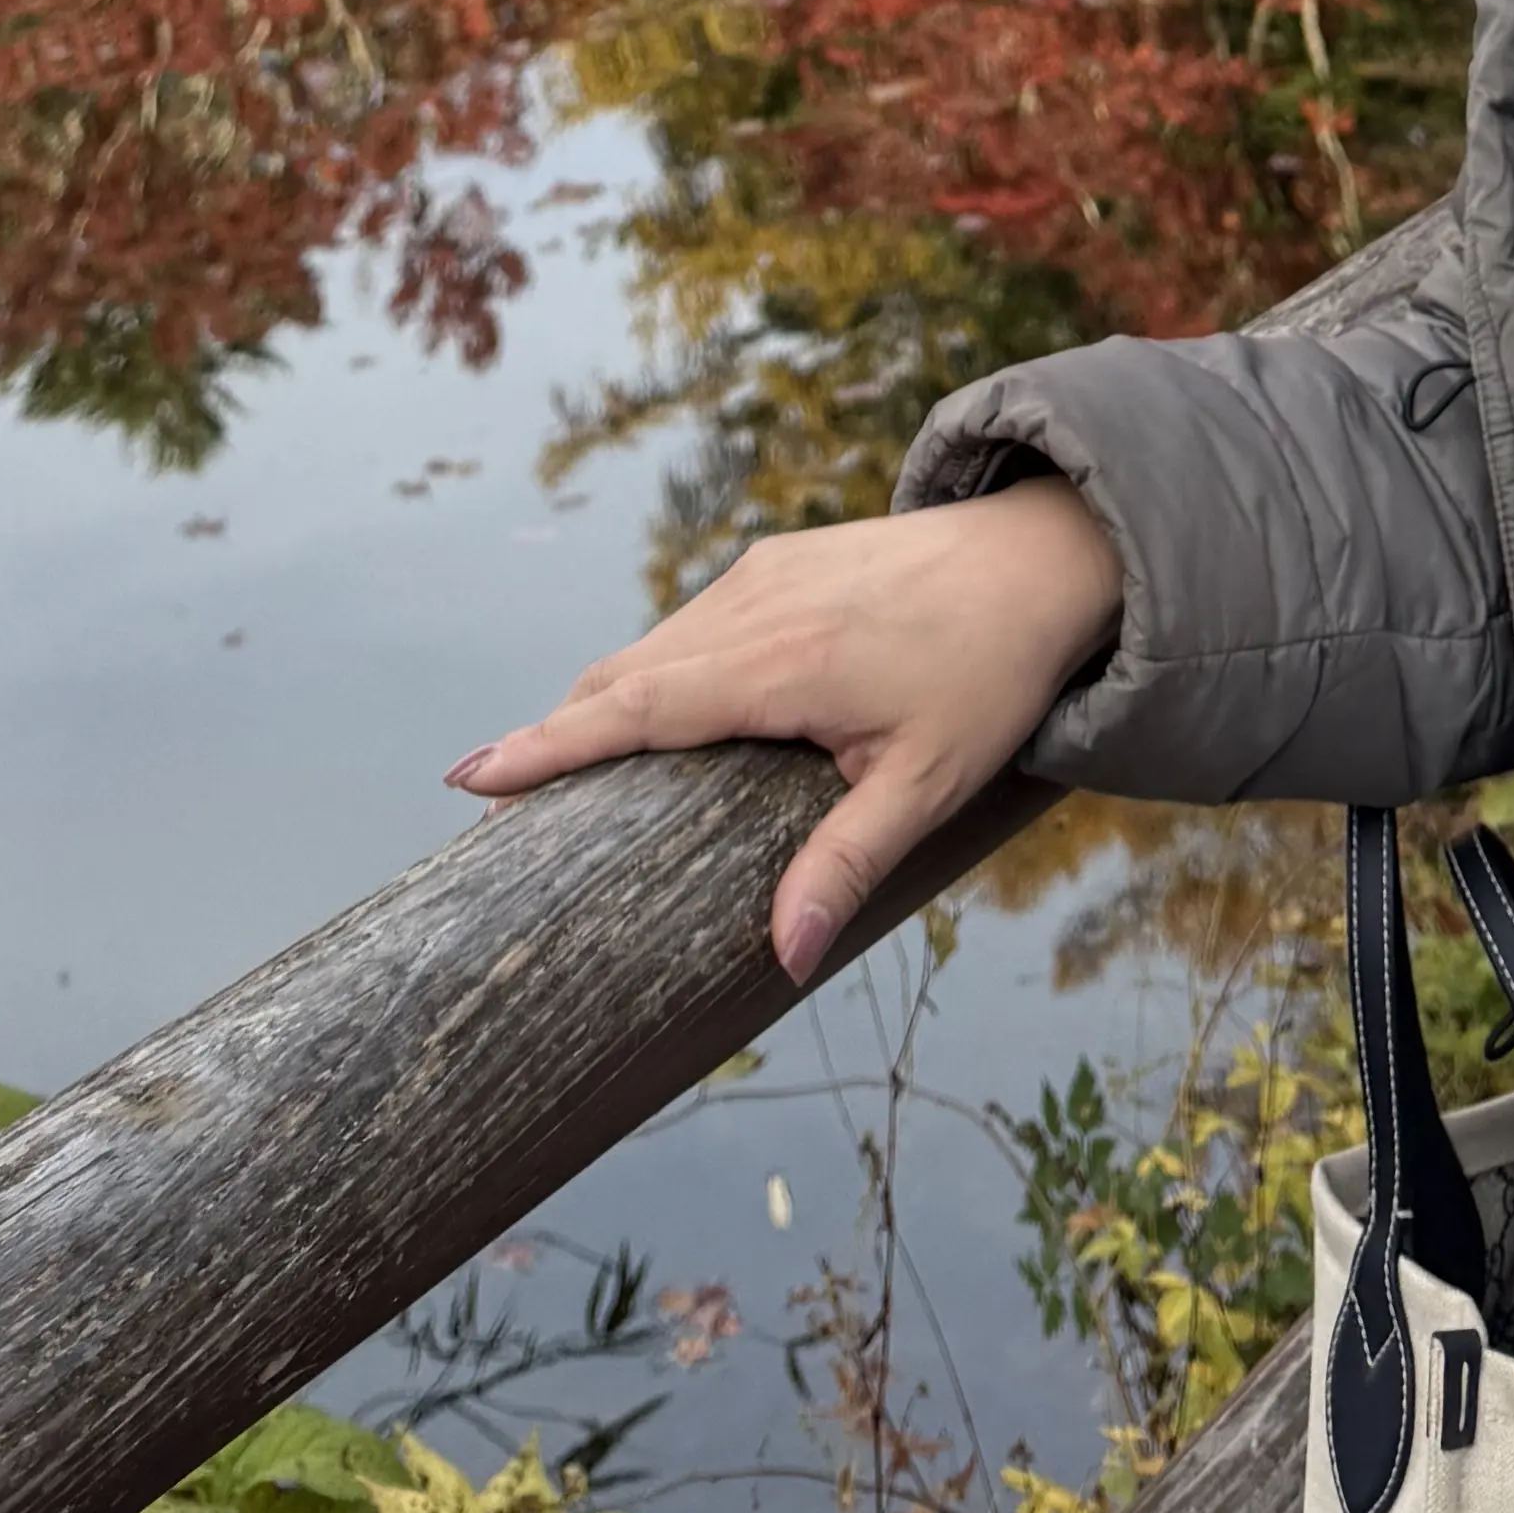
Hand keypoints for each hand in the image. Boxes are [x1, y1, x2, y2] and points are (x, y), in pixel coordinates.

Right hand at [447, 481, 1121, 981]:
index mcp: (777, 665)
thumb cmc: (991, 675)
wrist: (1042, 555)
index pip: (634, 709)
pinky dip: (650, 669)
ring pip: (653, 645)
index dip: (548, 746)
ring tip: (553, 768)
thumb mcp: (927, 783)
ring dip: (602, 702)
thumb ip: (845, 864)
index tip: (471, 778)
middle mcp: (751, 607)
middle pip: (622, 676)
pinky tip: (648, 712)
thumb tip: (781, 957)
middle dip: (554, 735)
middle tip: (491, 801)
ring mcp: (760, 575)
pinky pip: (688, 622)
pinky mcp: (776, 562)